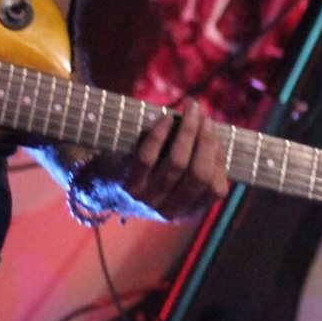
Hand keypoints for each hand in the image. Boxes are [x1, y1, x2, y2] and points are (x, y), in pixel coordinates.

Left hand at [71, 98, 229, 220]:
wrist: (102, 187)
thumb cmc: (150, 174)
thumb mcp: (178, 180)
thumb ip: (197, 162)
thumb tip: (213, 132)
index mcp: (190, 211)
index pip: (215, 188)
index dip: (219, 159)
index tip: (216, 134)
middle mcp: (171, 210)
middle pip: (199, 174)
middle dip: (205, 140)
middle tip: (204, 115)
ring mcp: (148, 200)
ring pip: (177, 163)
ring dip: (188, 131)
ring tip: (191, 109)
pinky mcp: (128, 187)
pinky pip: (148, 158)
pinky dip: (160, 135)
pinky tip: (166, 118)